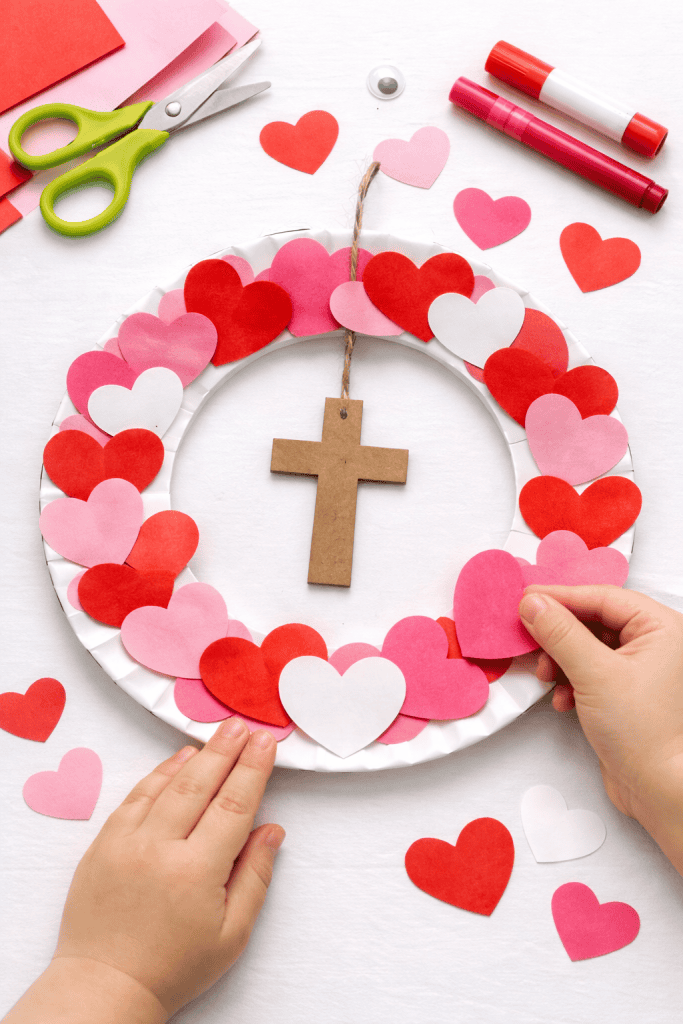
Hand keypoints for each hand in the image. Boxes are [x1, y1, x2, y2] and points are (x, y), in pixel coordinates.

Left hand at [51, 719, 283, 1019]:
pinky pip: (134, 797)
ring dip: (194, 757)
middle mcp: (160, 849)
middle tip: (242, 726)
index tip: (266, 744)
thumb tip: (271, 830)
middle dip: (225, 750)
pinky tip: (175, 763)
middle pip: (200, 784)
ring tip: (215, 738)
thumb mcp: (232, 934)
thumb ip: (255, 876)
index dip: (253, 770)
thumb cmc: (173, 967)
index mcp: (197, 872)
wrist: (106, 985)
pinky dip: (158, 775)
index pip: (233, 805)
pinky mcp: (103, 844)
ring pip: (165, 785)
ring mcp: (126, 843)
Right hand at [519, 585, 682, 873]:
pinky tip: (563, 699)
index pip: (602, 597)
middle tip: (529, 637)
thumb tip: (532, 603)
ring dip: (561, 660)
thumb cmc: (644, 733)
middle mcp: (656, 643)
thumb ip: (560, 633)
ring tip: (547, 676)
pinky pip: (591, 671)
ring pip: (588, 646)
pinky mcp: (627, 692)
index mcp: (661, 628)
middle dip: (559, 634)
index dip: (561, 597)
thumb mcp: (594, 673)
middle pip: (593, 620)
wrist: (657, 789)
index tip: (525, 600)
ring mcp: (642, 669)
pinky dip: (571, 681)